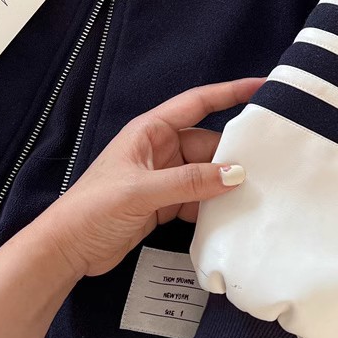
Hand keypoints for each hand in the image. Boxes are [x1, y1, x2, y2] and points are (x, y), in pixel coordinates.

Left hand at [34, 77, 264, 277]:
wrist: (66, 250)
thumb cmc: (93, 208)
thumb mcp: (142, 191)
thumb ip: (189, 182)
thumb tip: (237, 174)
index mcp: (151, 131)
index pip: (198, 103)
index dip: (230, 92)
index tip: (263, 87)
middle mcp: (160, 149)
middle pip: (207, 144)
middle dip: (233, 154)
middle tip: (270, 164)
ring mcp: (164, 177)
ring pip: (206, 173)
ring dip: (225, 184)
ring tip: (259, 193)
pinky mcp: (164, 204)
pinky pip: (198, 198)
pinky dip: (214, 206)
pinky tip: (232, 215)